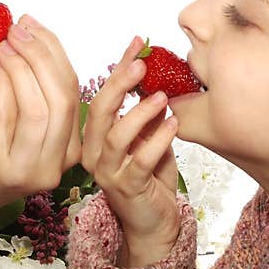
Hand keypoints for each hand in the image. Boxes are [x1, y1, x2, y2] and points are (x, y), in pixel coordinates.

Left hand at [0, 14, 80, 227]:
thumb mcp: (20, 121)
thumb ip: (34, 88)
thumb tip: (32, 33)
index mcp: (71, 150)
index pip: (74, 91)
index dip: (56, 53)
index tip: (34, 25)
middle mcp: (56, 166)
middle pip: (61, 100)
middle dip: (41, 57)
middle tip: (17, 30)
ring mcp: (27, 172)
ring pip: (37, 110)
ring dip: (20, 69)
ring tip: (2, 44)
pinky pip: (4, 117)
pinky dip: (0, 84)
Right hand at [81, 36, 180, 266]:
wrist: (153, 223)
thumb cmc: (150, 177)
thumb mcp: (148, 136)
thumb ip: (147, 111)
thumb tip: (157, 75)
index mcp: (95, 136)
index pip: (101, 94)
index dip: (118, 68)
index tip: (136, 44)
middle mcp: (94, 152)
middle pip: (99, 111)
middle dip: (119, 84)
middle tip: (141, 65)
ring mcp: (107, 172)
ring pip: (116, 136)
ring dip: (140, 112)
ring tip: (163, 97)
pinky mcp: (127, 188)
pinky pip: (140, 160)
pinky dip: (157, 140)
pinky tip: (174, 125)